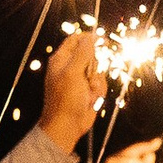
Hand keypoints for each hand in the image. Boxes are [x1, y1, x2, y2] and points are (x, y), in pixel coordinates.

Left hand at [37, 22, 102, 148]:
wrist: (67, 125)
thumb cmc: (66, 98)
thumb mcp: (73, 72)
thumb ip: (83, 53)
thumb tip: (91, 37)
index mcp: (61, 59)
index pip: (76, 39)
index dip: (88, 38)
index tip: (101, 40)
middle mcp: (70, 67)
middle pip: (91, 55)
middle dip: (95, 65)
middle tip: (90, 75)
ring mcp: (80, 79)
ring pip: (99, 70)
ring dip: (98, 81)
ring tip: (89, 92)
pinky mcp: (88, 90)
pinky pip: (100, 83)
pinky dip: (98, 91)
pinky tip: (91, 99)